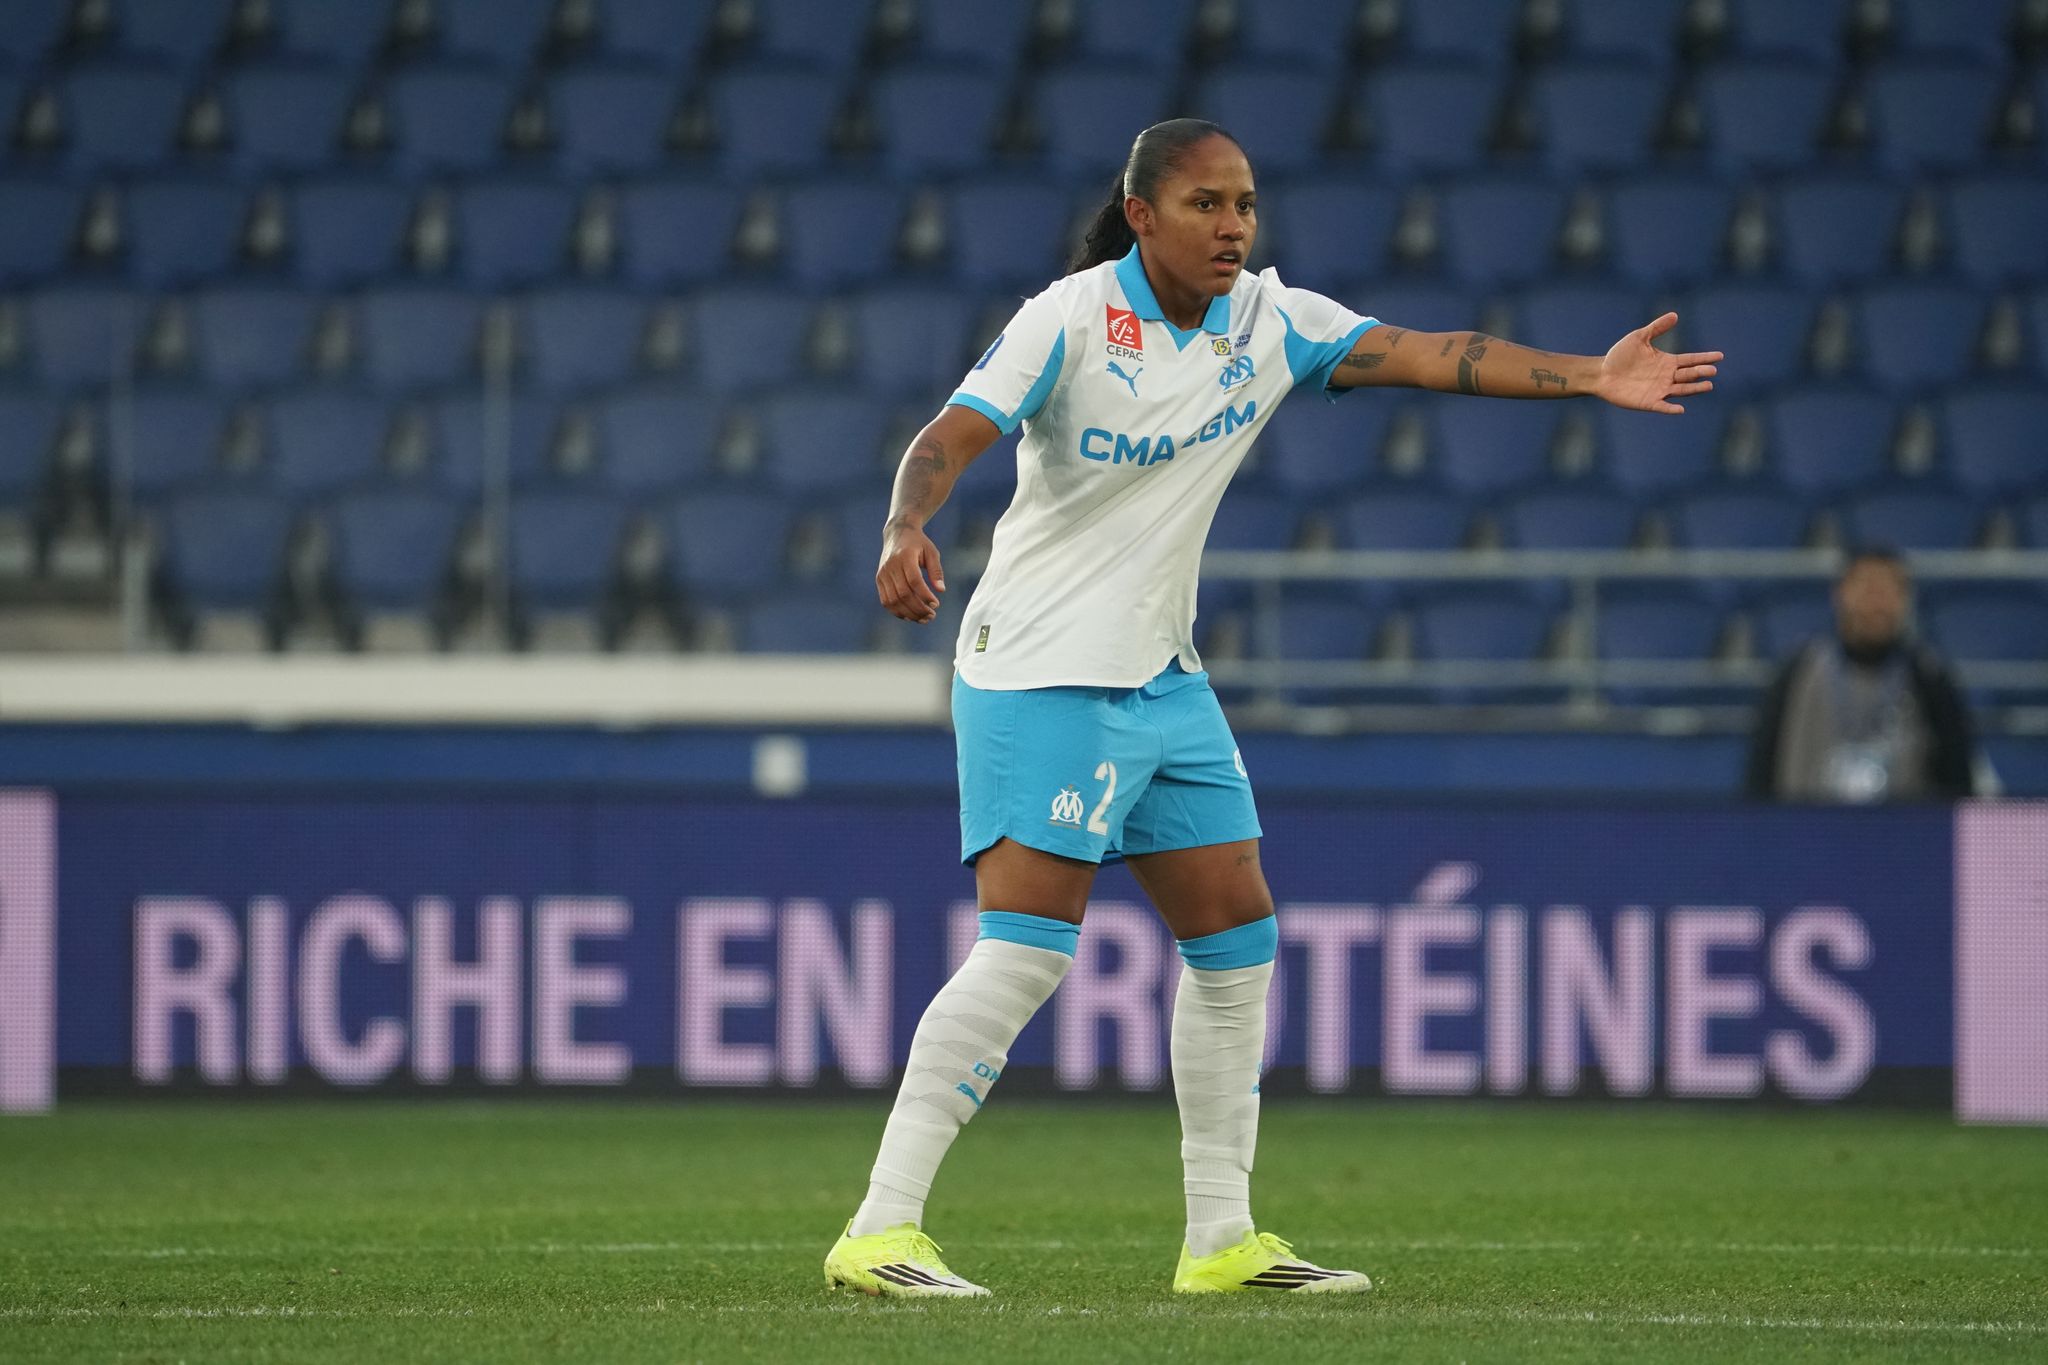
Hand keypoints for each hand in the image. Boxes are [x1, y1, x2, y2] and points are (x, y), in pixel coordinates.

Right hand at [877, 524, 944, 622]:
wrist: (897, 534)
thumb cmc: (918, 544)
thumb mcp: (932, 552)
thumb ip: (936, 571)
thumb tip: (941, 591)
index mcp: (905, 556)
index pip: (914, 580)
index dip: (925, 595)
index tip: (936, 604)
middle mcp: (891, 566)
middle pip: (903, 593)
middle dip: (918, 608)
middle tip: (932, 615)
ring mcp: (883, 574)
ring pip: (893, 600)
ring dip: (908, 613)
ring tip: (923, 619)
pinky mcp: (879, 580)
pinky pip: (886, 601)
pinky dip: (897, 611)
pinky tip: (910, 616)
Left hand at [1598, 313, 1721, 413]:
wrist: (1601, 373)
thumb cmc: (1620, 355)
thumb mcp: (1639, 338)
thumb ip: (1657, 328)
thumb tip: (1675, 315)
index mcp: (1667, 361)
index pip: (1691, 359)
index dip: (1705, 358)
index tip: (1720, 356)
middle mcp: (1667, 376)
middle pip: (1689, 375)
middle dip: (1701, 372)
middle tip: (1712, 371)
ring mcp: (1659, 390)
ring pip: (1681, 390)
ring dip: (1694, 389)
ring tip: (1708, 385)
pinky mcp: (1648, 402)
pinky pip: (1662, 406)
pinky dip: (1671, 408)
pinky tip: (1680, 409)